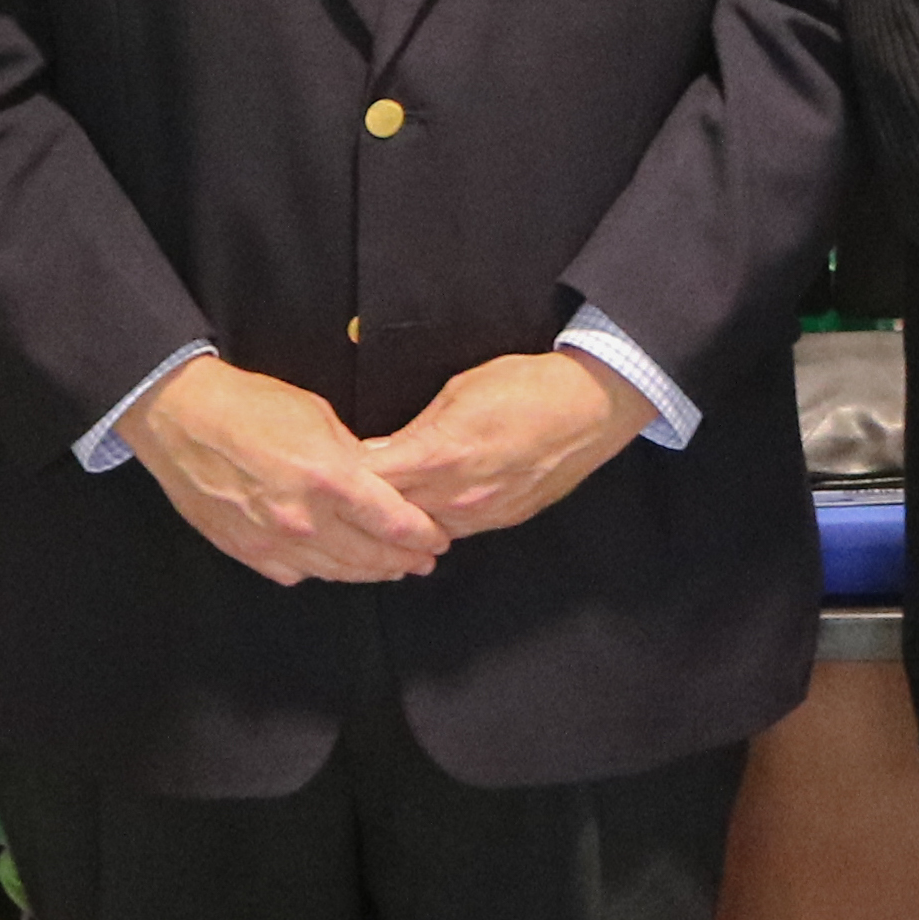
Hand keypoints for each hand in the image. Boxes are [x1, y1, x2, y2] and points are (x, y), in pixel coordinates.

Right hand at [131, 358, 450, 584]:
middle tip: (422, 561)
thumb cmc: (249, 406)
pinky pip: (294, 572)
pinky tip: (333, 566)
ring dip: (367, 573)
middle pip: (368, 556)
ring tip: (389, 570)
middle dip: (403, 561)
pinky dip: (318, 570)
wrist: (180, 418)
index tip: (437, 539)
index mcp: (330, 479)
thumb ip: (352, 456)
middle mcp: (304, 518)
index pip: (393, 522)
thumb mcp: (318, 416)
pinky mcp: (246, 550)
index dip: (421, 536)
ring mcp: (273, 540)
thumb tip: (373, 480)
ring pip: (334, 571)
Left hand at [370, 346, 655, 540]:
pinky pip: (455, 530)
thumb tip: (378, 452)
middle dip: (365, 510)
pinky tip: (424, 514)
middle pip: (390, 517)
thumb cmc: (526, 386)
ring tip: (379, 513)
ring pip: (421, 533)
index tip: (327, 476)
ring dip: (400, 523)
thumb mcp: (458, 392)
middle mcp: (456, 494)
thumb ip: (415, 430)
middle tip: (343, 503)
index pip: (370, 483)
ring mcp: (482, 513)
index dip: (344, 481)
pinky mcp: (503, 520)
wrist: (590, 406)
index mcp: (438, 455)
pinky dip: (434, 524)